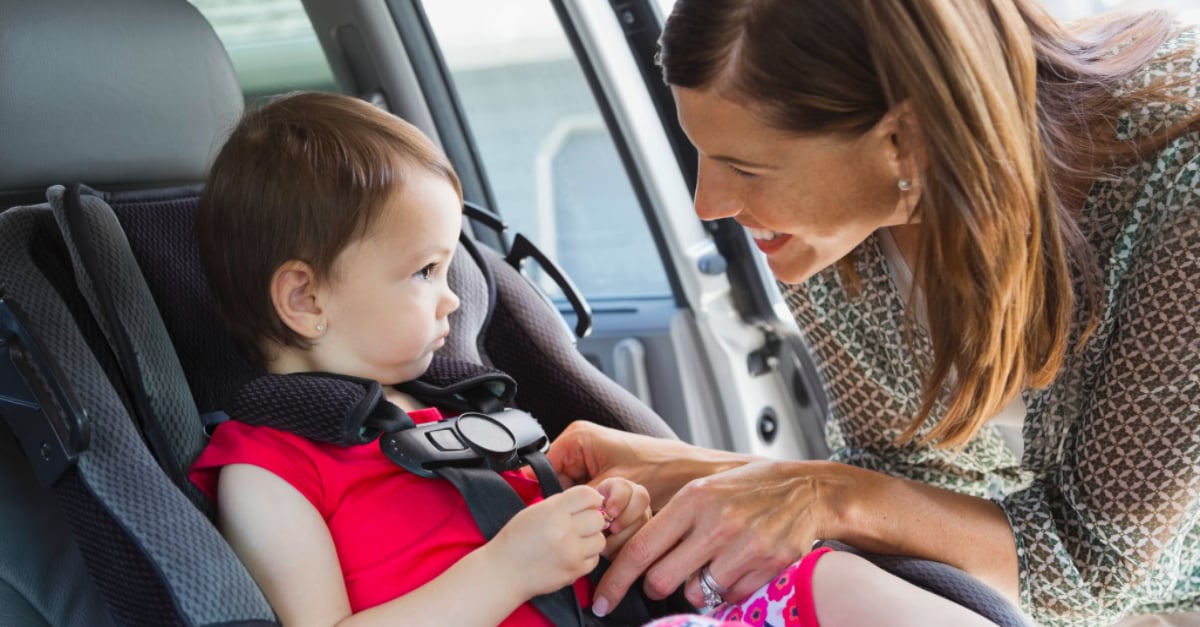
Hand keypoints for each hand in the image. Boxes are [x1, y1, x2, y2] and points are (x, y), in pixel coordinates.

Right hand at [489, 484, 608, 597]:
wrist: (503, 572)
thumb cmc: (516, 540)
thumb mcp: (534, 511)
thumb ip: (561, 504)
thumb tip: (590, 501)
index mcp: (553, 511)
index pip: (588, 495)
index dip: (592, 498)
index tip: (589, 504)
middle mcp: (564, 531)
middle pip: (598, 518)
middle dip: (591, 520)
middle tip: (578, 525)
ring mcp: (571, 553)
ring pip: (600, 540)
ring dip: (590, 540)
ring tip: (574, 542)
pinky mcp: (574, 571)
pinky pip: (594, 560)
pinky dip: (586, 557)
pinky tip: (570, 555)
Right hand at [549, 420, 744, 510]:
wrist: (697, 475)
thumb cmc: (665, 468)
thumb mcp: (615, 483)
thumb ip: (580, 500)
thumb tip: (556, 517)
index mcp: (577, 441)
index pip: (543, 474)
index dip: (556, 500)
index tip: (569, 516)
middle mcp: (585, 455)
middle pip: (567, 496)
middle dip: (590, 512)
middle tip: (609, 518)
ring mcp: (598, 475)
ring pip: (586, 510)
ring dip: (607, 521)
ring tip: (625, 517)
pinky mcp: (613, 492)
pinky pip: (603, 514)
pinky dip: (618, 523)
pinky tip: (633, 520)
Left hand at [593, 459, 850, 610]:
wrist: (804, 489)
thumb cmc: (745, 489)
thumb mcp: (702, 489)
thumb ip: (671, 521)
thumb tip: (635, 558)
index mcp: (693, 499)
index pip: (640, 549)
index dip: (615, 581)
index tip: (601, 601)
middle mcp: (716, 522)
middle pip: (661, 580)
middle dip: (654, 588)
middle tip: (661, 581)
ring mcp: (744, 545)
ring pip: (695, 593)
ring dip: (694, 588)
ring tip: (709, 565)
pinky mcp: (768, 564)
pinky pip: (728, 598)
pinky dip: (725, 591)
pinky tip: (734, 567)